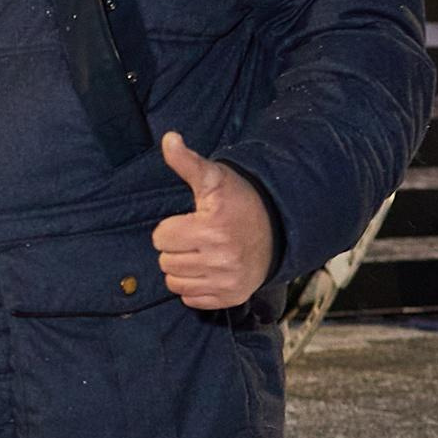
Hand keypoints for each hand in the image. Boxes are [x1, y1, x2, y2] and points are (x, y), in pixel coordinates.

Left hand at [152, 132, 275, 311]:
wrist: (277, 228)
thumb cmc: (240, 201)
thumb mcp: (214, 178)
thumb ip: (187, 162)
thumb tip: (169, 139)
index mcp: (212, 228)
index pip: (160, 238)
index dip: (171, 228)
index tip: (190, 221)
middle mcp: (221, 258)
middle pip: (166, 261)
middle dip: (176, 247)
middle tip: (196, 238)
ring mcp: (227, 281)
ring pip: (174, 282)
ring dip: (182, 268)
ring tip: (200, 253)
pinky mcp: (232, 297)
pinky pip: (191, 299)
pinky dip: (195, 286)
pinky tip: (208, 269)